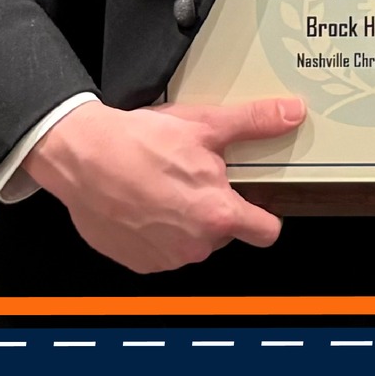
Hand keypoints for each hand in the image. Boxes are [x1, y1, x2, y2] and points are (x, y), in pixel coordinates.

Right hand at [22, 96, 302, 273]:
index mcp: (218, 215)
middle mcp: (194, 245)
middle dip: (217, 208)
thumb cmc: (140, 143)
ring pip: (193, 242)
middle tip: (197, 177)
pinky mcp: (138, 262)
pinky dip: (158, 232)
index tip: (256, 203)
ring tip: (167, 186)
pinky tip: (146, 203)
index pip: (266, 232)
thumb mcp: (206, 125)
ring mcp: (165, 258)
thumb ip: (255, 123)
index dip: (264, 215)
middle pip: (225, 232)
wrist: (83, 158)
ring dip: (187, 221)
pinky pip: (163, 251)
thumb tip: (291, 113)